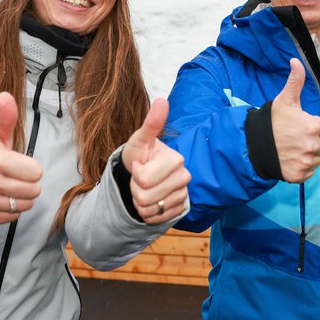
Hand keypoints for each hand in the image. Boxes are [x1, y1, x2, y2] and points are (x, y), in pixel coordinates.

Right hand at [0, 92, 41, 223]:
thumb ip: (7, 117)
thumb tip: (5, 96)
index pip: (35, 171)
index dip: (31, 167)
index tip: (19, 164)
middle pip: (33, 190)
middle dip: (29, 183)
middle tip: (15, 176)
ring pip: (25, 205)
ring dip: (22, 197)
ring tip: (9, 186)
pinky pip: (13, 217)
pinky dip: (12, 209)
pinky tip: (2, 198)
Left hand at [122, 98, 190, 224]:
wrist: (143, 174)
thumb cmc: (140, 154)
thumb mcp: (140, 139)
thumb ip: (151, 123)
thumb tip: (162, 100)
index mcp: (176, 160)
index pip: (143, 179)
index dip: (134, 173)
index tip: (139, 164)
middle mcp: (184, 177)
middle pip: (145, 197)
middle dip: (135, 189)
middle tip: (140, 178)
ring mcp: (183, 195)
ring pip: (150, 210)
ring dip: (140, 202)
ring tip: (144, 189)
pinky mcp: (180, 210)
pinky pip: (156, 219)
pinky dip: (147, 213)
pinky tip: (151, 200)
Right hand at [271, 59, 319, 182]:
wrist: (254, 144)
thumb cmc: (272, 121)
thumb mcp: (285, 100)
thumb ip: (295, 81)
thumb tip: (295, 60)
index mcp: (313, 127)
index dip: (315, 126)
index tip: (302, 125)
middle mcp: (312, 146)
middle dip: (316, 141)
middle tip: (298, 137)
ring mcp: (306, 162)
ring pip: (318, 158)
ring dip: (310, 154)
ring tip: (294, 147)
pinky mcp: (299, 175)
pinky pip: (309, 172)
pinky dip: (302, 167)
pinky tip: (291, 158)